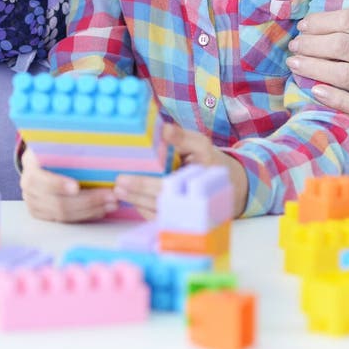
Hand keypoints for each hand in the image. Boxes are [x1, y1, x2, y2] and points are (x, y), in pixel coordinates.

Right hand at [20, 146, 118, 221]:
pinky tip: (99, 210)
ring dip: (90, 211)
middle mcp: (29, 187)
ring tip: (110, 204)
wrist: (39, 160)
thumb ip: (72, 145)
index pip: (42, 179)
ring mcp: (33, 203)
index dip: (58, 184)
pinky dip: (84, 216)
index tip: (76, 187)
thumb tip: (97, 139)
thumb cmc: (54, 149)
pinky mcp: (40, 213)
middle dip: (87, 201)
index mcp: (31, 166)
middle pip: (57, 202)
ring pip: (62, 215)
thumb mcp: (58, 142)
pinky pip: (64, 220)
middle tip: (110, 196)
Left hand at [113, 123, 248, 218]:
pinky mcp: (181, 218)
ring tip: (118, 192)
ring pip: (157, 212)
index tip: (125, 179)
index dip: (144, 184)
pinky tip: (131, 199)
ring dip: (136, 203)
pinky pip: (161, 218)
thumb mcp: (200, 144)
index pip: (166, 185)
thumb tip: (165, 129)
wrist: (230, 185)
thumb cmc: (210, 161)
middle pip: (159, 201)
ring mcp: (185, 212)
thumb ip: (182, 137)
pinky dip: (144, 210)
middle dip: (137, 194)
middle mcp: (190, 201)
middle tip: (118, 185)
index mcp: (196, 181)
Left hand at [287, 10, 348, 122]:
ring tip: (294, 64)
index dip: (321, 22)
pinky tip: (315, 91)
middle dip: (311, 45)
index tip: (302, 27)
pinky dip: (335, 98)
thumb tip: (306, 27)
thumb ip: (343, 31)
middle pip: (343, 45)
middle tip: (294, 46)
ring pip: (346, 74)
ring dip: (314, 68)